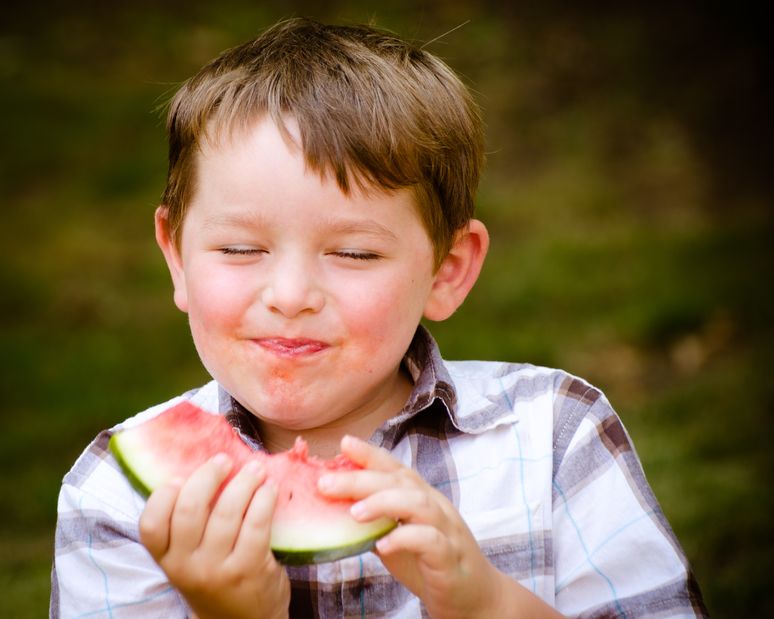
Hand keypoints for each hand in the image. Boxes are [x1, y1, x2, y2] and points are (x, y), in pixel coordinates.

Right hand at [139, 455, 289, 618]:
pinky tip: (270, 488)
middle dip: (208, 475)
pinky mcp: (248, 569)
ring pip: (226, 512)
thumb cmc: (216, 577)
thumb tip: (201, 466)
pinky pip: (255, 524)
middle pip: (189, 508)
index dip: (163, 495)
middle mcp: (186, 567)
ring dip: (244, 482)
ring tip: (256, 469)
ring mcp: (216, 570)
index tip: (180, 476)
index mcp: (166, 560)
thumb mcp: (191, 558)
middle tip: (224, 460)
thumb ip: (188, 524)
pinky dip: (264, 499)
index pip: (150, 524)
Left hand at [316, 436, 505, 617]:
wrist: (475, 596)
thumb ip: (374, 520)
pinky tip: (383, 545)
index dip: (370, 454)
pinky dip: (405, 538)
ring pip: (418, 503)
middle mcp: (434, 506)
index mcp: (421, 497)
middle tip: (326, 483)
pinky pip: (430, 541)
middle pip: (399, 481)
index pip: (395, 468)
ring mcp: (445, 529)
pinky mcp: (450, 557)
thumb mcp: (397, 536)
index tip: (344, 443)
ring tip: (354, 512)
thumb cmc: (430, 562)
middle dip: (361, 478)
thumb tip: (335, 507)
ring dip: (384, 503)